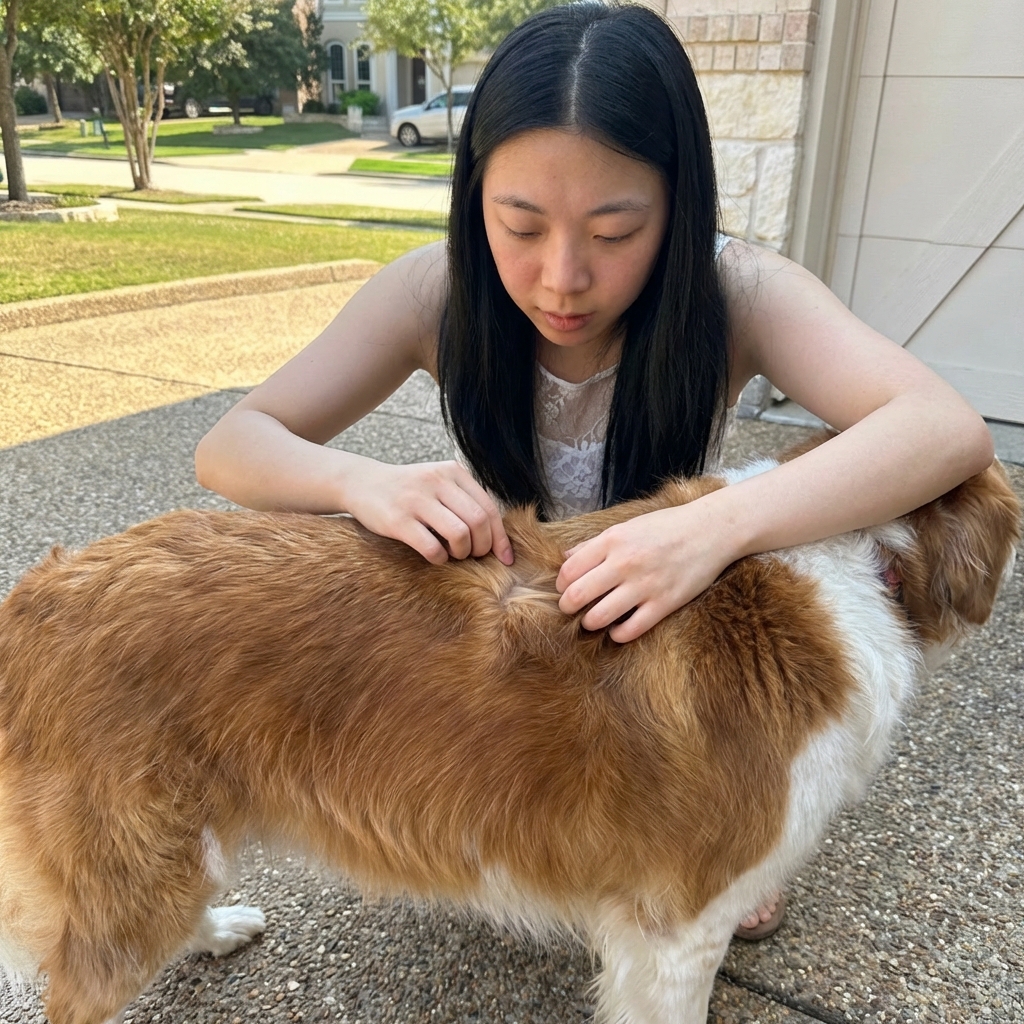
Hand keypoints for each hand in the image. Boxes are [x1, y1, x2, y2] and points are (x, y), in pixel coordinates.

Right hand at [342, 459, 513, 565]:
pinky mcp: (398, 520)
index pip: (489, 508)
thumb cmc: (409, 490)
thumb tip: (497, 537)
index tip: (505, 558)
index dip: (500, 538)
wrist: (361, 483)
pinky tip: (435, 556)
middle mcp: (437, 481)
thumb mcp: (439, 482)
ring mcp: (416, 500)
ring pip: (459, 534)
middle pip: (479, 522)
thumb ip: (465, 500)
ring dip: (462, 553)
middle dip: (482, 547)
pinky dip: (440, 558)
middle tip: (474, 556)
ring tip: (455, 555)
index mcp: (453, 472)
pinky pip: (432, 547)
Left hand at [555, 499, 736, 642]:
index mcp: (612, 541)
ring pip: (598, 617)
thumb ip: (594, 544)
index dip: (561, 585)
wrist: (711, 530)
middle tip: (573, 609)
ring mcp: (644, 585)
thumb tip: (564, 559)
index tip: (566, 589)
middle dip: (568, 607)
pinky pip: (630, 631)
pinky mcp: (664, 604)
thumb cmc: (666, 527)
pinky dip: (618, 634)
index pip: (568, 571)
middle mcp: (624, 563)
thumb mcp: (626, 527)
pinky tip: (618, 628)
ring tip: (594, 619)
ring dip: (590, 622)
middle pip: (576, 596)